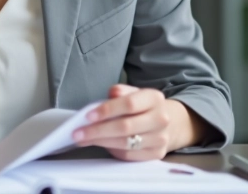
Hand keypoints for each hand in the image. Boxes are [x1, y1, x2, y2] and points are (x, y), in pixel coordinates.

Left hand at [72, 84, 204, 160]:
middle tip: (78, 133)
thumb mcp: (134, 92)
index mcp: (154, 98)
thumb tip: (110, 95)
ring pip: (125, 143)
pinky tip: (100, 145)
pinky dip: (112, 151)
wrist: (168, 122)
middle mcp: (161, 119)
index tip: (88, 116)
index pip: (129, 104)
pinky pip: (129, 155)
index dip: (107, 110)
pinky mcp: (156, 154)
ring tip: (83, 139)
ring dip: (100, 142)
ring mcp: (160, 138)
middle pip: (125, 127)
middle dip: (98, 131)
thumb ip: (121, 91)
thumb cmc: (143, 106)